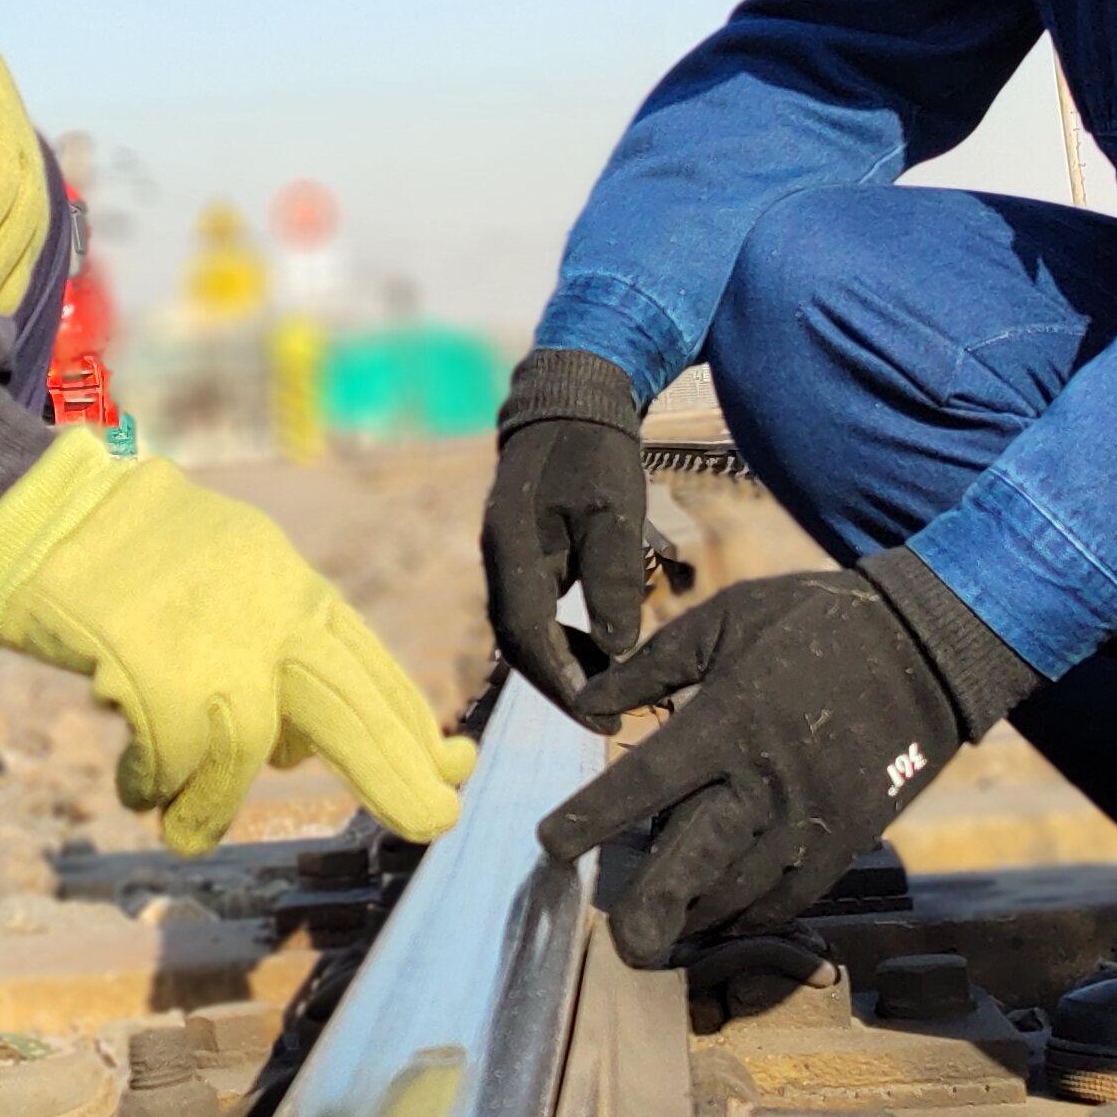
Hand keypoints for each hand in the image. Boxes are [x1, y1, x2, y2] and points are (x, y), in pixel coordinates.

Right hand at [0, 431, 476, 852]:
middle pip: (349, 707)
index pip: (369, 668)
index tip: (453, 768)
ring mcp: (215, 644)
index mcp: (291, 591)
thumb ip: (272, 652)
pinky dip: (154, 788)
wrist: (47, 516)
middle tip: (435, 821)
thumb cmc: (131, 557)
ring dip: (211, 803)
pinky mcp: (158, 672)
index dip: (413, 726)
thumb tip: (299, 749)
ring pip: (247, 752)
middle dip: (394, 772)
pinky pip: (173, 764)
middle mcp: (267, 614)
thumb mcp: (232, 585)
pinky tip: (136, 786)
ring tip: (184, 827)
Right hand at [483, 350, 648, 723]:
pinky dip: (558, 637)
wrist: (570, 401)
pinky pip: (531, 610)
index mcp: (513, 551)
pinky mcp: (519, 554)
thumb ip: (614, 580)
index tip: (600, 715)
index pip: (528, 638)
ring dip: (559, 663)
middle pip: (518, 644)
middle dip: (559, 683)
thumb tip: (618, 651)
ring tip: (605, 684)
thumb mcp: (614, 513)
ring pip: (522, 630)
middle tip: (604, 714)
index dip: (563, 684)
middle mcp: (498, 560)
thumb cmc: (596, 453)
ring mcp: (504, 557)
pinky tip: (592, 645)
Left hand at [538, 554, 1038, 968]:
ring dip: (694, 916)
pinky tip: (717, 919)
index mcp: (729, 720)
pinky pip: (791, 897)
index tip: (549, 845)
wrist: (925, 648)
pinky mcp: (846, 841)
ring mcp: (810, 819)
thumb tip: (585, 702)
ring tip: (656, 933)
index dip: (595, 818)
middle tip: (618, 944)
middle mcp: (766, 782)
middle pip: (697, 859)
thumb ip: (651, 665)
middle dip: (654, 906)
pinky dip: (750, 915)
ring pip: (741, 889)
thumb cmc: (814, 623)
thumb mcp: (725, 619)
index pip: (647, 780)